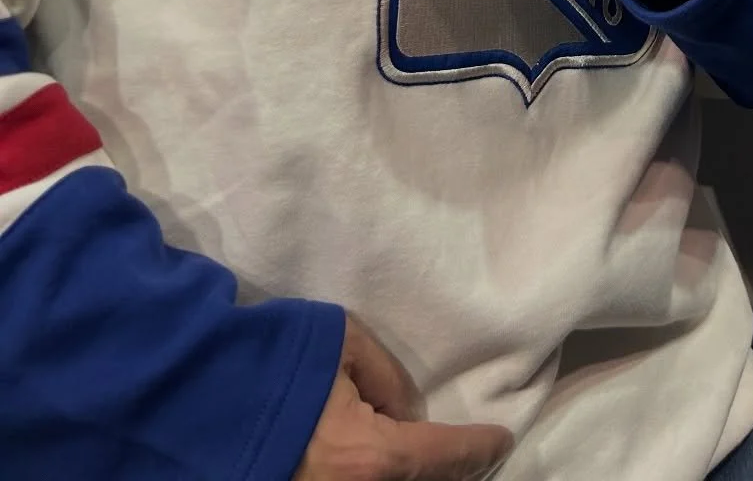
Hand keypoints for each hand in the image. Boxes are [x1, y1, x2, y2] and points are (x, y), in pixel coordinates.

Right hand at [295, 315, 511, 480]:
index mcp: (370, 457)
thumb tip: (406, 411)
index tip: (499, 440)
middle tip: (474, 455)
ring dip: (419, 478)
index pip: (444, 457)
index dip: (477, 448)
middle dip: (451, 473)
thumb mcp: (344, 343)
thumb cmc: (274, 362)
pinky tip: (394, 470)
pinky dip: (386, 479)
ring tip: (440, 464)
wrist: (195, 401)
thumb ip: (388, 377)